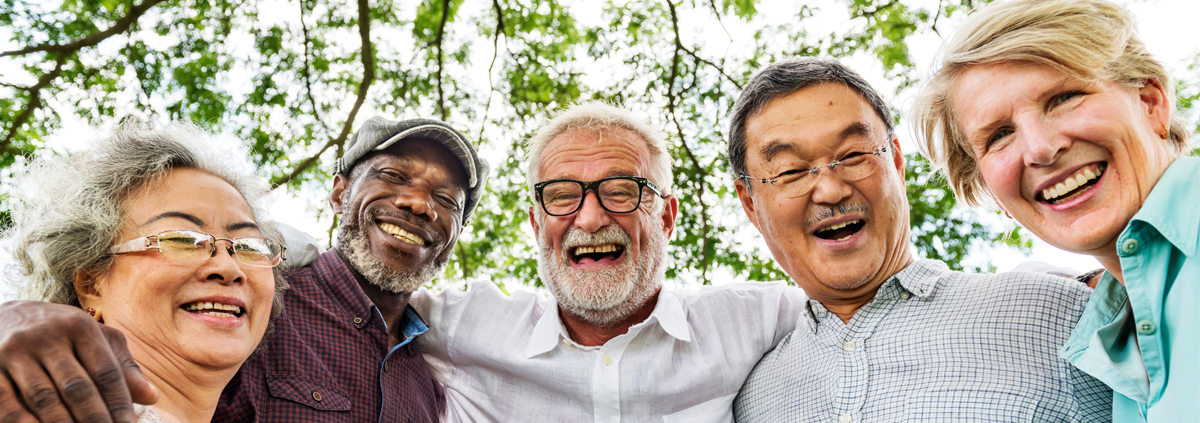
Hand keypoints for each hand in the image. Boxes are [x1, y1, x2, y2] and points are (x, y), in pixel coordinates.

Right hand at [0, 301, 157, 422]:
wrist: (3, 317)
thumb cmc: (60, 333)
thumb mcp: (94, 339)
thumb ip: (122, 366)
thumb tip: (151, 396)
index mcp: (79, 326)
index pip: (106, 371)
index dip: (120, 402)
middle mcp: (46, 336)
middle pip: (77, 387)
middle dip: (96, 419)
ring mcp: (14, 354)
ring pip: (44, 399)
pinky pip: (11, 407)